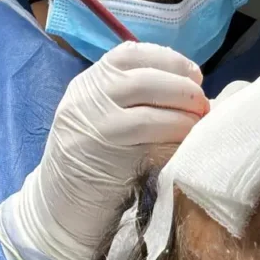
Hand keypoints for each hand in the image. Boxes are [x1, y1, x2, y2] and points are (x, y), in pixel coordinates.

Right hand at [0, 42, 207, 259]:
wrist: (57, 207)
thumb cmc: (94, 161)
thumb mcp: (105, 118)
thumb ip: (136, 99)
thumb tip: (193, 89)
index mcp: (90, 81)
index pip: (130, 53)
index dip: (168, 59)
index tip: (194, 74)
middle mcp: (87, 93)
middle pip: (143, 74)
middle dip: (181, 84)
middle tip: (202, 102)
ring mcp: (91, 118)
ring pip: (145, 96)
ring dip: (182, 107)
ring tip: (200, 119)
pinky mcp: (101, 147)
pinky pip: (145, 128)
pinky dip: (173, 128)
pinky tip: (187, 138)